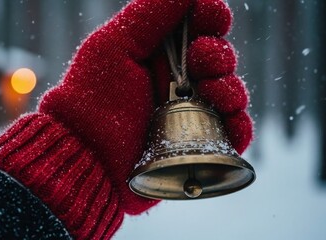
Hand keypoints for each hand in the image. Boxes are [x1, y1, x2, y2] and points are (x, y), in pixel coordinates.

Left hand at [39, 0, 252, 214]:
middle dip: (217, 54)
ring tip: (211, 91)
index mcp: (159, 52)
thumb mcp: (115, 45)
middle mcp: (176, 79)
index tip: (211, 19)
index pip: (199, 27)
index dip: (212, 18)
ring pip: (231, 91)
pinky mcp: (197, 142)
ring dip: (230, 87)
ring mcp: (188, 111)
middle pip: (220, 57)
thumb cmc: (93, 98)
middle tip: (200, 61)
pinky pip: (232, 131)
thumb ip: (151, 14)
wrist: (87, 154)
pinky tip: (229, 120)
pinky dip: (238, 124)